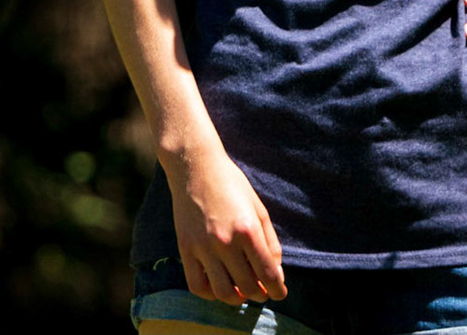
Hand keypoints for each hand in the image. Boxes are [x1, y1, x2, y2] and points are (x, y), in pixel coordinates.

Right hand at [168, 146, 285, 304]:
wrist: (196, 168)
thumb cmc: (232, 185)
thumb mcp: (259, 209)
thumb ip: (270, 241)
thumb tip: (275, 271)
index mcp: (248, 229)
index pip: (267, 272)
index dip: (277, 288)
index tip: (280, 294)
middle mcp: (225, 242)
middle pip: (247, 285)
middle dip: (260, 294)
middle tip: (263, 292)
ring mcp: (203, 248)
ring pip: (223, 292)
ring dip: (237, 298)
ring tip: (243, 293)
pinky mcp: (185, 250)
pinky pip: (197, 285)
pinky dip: (211, 294)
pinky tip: (220, 286)